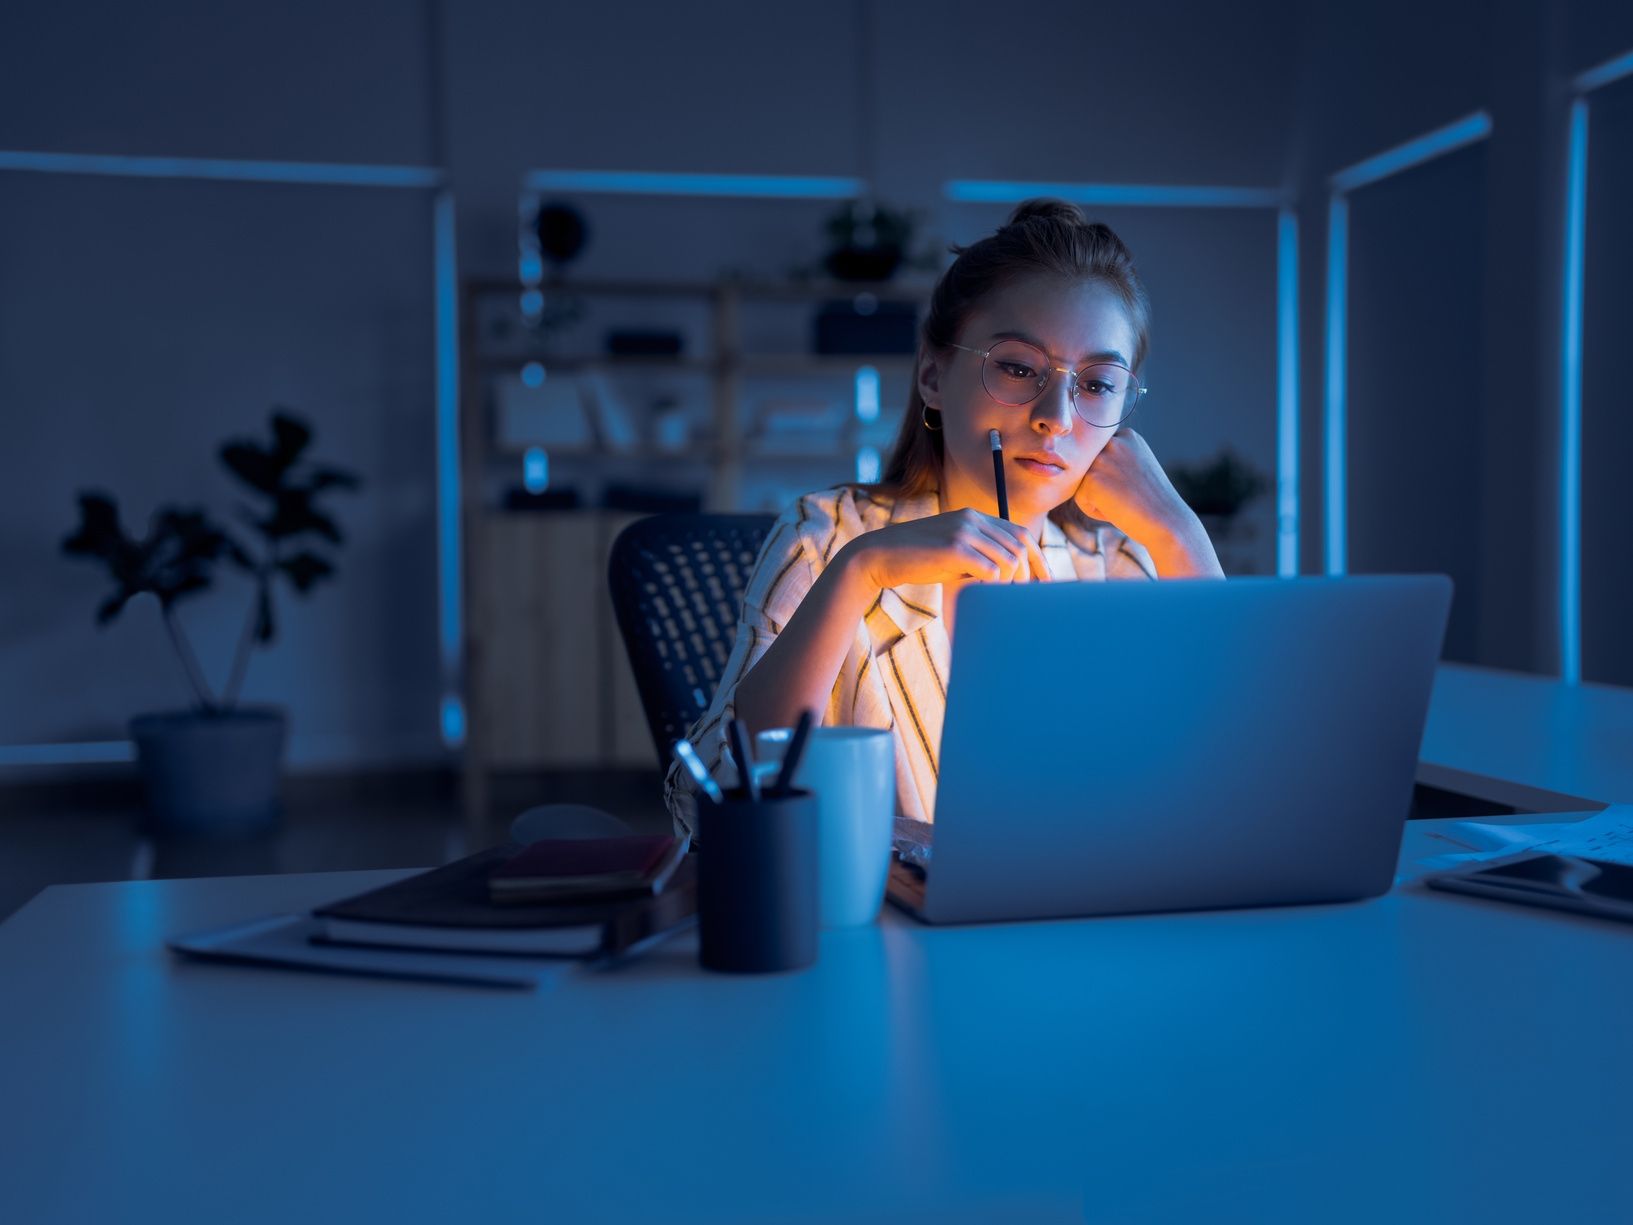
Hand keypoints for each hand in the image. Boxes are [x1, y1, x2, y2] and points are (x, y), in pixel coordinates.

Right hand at [840, 509, 1050, 591]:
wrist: (879, 556)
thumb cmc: (915, 559)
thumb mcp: (951, 551)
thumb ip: (976, 554)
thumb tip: (1007, 574)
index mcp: (973, 516)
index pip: (1019, 533)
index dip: (1037, 558)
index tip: (1045, 581)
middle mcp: (972, 519)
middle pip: (1020, 544)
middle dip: (1029, 573)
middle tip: (1026, 597)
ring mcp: (963, 531)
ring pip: (1009, 558)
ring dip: (1011, 583)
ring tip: (1001, 598)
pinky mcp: (954, 549)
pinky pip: (991, 570)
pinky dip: (993, 586)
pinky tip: (985, 596)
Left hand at [1072, 428, 1190, 537]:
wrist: (1167, 522)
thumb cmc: (1153, 501)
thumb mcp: (1137, 467)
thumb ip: (1115, 459)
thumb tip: (1082, 461)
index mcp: (1127, 436)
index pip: (1100, 456)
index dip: (1113, 477)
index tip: (1133, 486)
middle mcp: (1113, 442)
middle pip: (1089, 468)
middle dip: (1103, 486)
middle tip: (1128, 496)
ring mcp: (1102, 459)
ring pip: (1082, 483)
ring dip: (1098, 498)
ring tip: (1123, 502)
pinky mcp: (1091, 478)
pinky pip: (1080, 499)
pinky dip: (1094, 510)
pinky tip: (1117, 510)